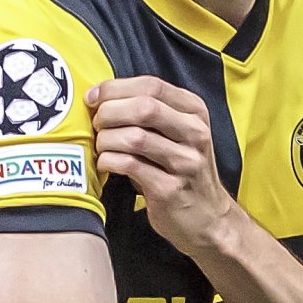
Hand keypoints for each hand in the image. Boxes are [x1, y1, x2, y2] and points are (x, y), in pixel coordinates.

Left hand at [88, 77, 238, 254]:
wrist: (208, 217)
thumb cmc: (182, 171)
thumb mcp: (178, 133)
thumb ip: (149, 112)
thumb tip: (100, 96)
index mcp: (195, 112)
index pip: (151, 85)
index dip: (115, 88)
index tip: (93, 98)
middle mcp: (195, 133)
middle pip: (143, 107)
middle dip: (109, 113)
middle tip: (96, 124)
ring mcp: (185, 162)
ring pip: (134, 137)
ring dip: (106, 140)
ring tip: (101, 146)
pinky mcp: (170, 189)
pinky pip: (130, 165)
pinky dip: (109, 161)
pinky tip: (106, 163)